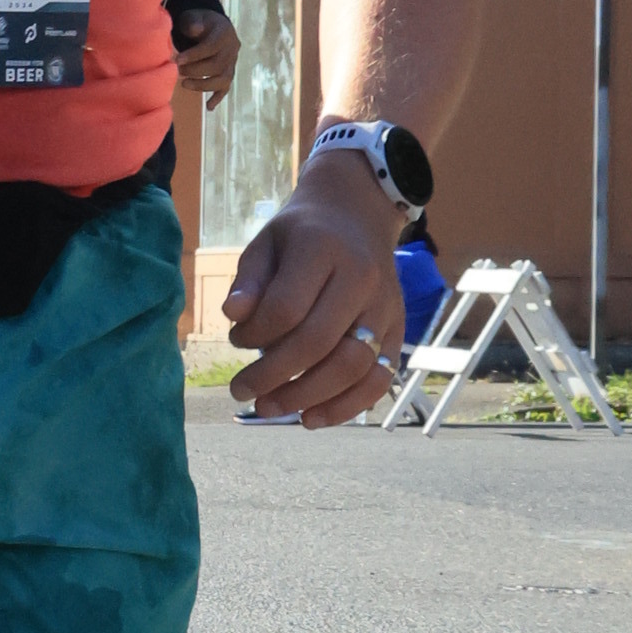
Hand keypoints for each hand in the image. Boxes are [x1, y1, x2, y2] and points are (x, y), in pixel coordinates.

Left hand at [170, 0, 240, 103]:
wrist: (211, 26)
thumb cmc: (198, 21)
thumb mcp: (193, 16)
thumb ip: (193, 22)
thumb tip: (195, 29)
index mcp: (224, 32)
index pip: (210, 47)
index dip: (194, 55)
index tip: (177, 61)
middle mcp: (232, 48)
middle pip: (217, 65)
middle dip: (196, 70)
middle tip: (178, 71)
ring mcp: (232, 62)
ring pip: (223, 79)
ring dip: (203, 85)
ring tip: (184, 85)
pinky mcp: (229, 72)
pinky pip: (226, 87)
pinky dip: (218, 98)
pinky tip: (209, 107)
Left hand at [224, 153, 403, 426]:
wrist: (359, 214)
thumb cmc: (302, 234)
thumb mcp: (266, 242)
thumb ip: (249, 280)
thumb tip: (233, 315)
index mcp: (323, 249)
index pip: (286, 307)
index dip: (254, 335)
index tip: (236, 339)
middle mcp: (361, 278)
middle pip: (318, 342)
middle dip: (273, 376)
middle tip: (241, 391)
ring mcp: (385, 307)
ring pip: (352, 366)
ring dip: (307, 397)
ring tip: (269, 408)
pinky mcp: (398, 329)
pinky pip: (379, 378)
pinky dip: (347, 406)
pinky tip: (312, 418)